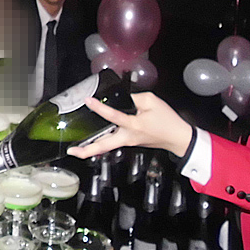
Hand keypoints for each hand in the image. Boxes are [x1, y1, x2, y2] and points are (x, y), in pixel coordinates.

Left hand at [66, 92, 192, 158]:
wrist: (177, 137)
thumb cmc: (167, 120)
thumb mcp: (151, 101)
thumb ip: (133, 98)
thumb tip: (120, 98)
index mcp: (133, 125)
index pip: (113, 116)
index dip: (100, 108)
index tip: (88, 100)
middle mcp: (127, 137)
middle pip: (104, 146)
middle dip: (86, 150)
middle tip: (71, 151)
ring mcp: (127, 142)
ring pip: (105, 147)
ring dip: (90, 149)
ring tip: (75, 150)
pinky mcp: (128, 142)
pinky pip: (111, 144)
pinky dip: (99, 144)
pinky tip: (90, 142)